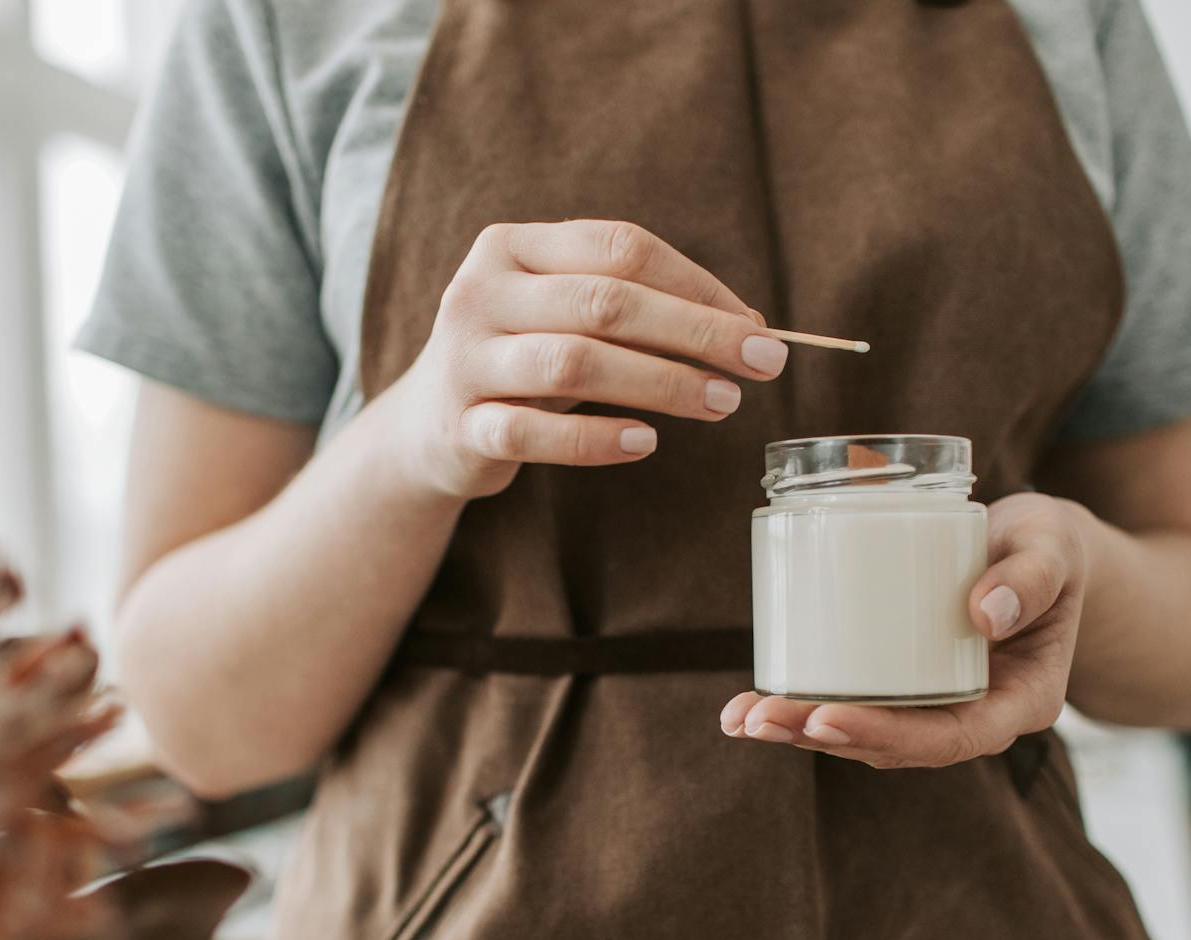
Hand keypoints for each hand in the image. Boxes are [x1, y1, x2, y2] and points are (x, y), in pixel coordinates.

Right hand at [394, 220, 788, 498]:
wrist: (427, 428)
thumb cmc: (524, 361)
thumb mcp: (568, 319)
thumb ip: (641, 312)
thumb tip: (751, 328)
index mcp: (513, 246)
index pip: (621, 248)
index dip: (697, 284)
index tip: (757, 326)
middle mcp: (481, 293)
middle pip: (606, 302)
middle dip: (696, 332)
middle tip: (762, 364)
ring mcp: (465, 361)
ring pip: (574, 363)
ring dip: (661, 383)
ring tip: (721, 403)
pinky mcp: (460, 427)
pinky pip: (533, 433)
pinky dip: (596, 439)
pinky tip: (646, 442)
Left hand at [720, 493, 1094, 767]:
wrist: (1038, 548)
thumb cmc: (1049, 546)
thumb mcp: (1053, 547)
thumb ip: (1033, 575)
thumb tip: (986, 613)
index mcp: (1020, 701)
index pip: (950, 738)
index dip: (886, 736)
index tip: (825, 718)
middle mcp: (974, 714)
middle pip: (895, 745)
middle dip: (822, 735)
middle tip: (760, 719)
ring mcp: (936, 702)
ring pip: (866, 731)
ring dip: (800, 729)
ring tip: (739, 718)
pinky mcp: (904, 680)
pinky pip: (854, 701)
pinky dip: (803, 704)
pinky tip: (748, 703)